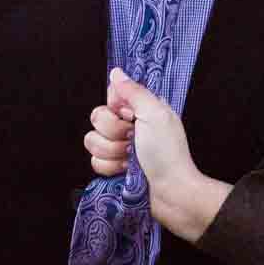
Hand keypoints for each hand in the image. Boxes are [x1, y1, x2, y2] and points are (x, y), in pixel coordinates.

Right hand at [83, 69, 229, 243]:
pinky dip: (110, 168)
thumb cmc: (168, 153)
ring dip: (112, 152)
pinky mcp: (113, 168)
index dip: (115, 106)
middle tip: (132, 140)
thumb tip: (116, 72)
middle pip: (97, 118)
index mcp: (141, 110)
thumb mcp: (155, 114)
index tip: (129, 115)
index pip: (111, 96)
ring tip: (130, 159)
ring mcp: (119, 148)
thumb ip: (134, 91)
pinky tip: (124, 171)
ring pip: (93, 140)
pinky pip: (95, 162)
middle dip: (113, 132)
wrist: (170, 192)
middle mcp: (129, 126)